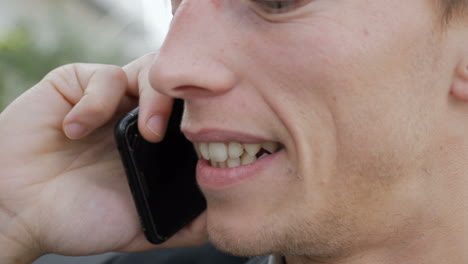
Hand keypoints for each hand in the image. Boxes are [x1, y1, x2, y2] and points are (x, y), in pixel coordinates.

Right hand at [0, 55, 206, 262]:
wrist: (19, 212)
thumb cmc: (77, 220)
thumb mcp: (142, 228)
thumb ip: (183, 226)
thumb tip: (222, 218)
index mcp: (155, 145)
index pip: (193, 115)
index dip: (206, 119)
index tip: (212, 140)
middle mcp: (136, 117)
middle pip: (178, 88)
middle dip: (185, 104)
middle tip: (173, 136)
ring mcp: (108, 99)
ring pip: (149, 71)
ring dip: (153, 97)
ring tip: (143, 133)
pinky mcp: (76, 85)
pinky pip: (103, 77)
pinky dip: (95, 102)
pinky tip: (75, 131)